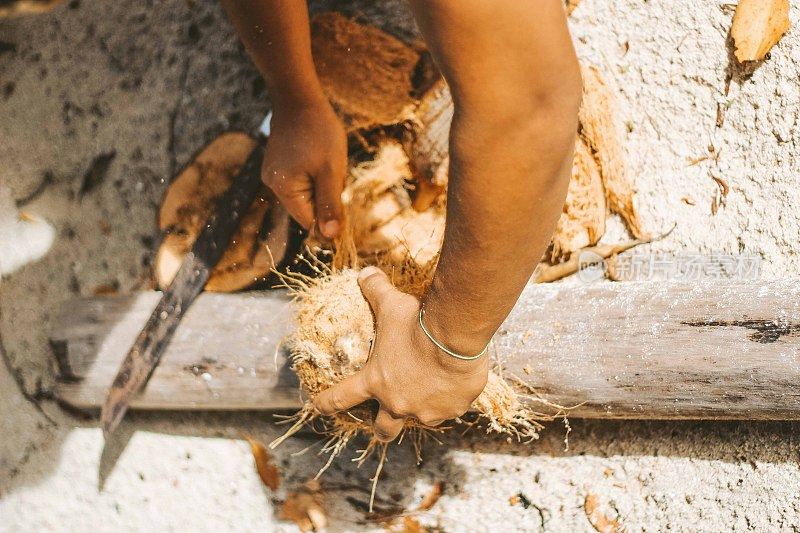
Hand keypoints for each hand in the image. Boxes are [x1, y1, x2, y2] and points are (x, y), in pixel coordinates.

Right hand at [262, 99, 346, 239]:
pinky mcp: (279, 164)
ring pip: (308, 193)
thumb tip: (329, 237)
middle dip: (327, 194)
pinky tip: (319, 156)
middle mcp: (272, 184)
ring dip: (323, 183)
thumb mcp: (331, 171)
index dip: (329, 218)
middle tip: (334, 171)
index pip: (309, 221)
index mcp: (283, 189)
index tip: (343, 198)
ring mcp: (274, 173)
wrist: (299, 97)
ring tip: (326, 160)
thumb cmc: (319, 132)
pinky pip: (303, 180)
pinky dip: (316, 173)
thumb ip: (330, 205)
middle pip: (309, 207)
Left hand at [313, 267, 489, 441]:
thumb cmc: (418, 322)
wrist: (455, 338)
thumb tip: (364, 273)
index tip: (318, 407)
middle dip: (381, 429)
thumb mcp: (392, 303)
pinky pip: (448, 409)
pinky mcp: (451, 410)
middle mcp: (397, 403)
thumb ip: (375, 290)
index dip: (326, 403)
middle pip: (383, 430)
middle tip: (382, 424)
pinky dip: (449, 401)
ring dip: (420, 411)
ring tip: (429, 396)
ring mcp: (425, 411)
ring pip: (419, 420)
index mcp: (375, 381)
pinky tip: (454, 384)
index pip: (341, 398)